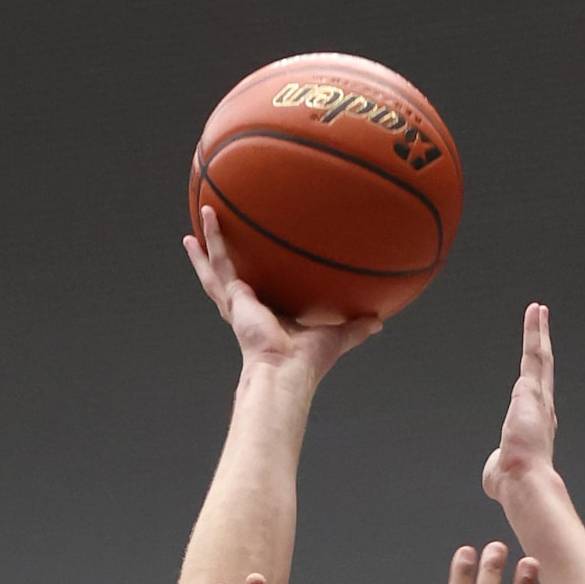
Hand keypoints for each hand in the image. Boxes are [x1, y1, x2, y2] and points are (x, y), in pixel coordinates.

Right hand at [184, 206, 380, 384]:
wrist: (286, 370)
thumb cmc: (306, 363)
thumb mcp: (336, 336)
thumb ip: (355, 327)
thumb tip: (378, 321)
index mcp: (266, 318)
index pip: (256, 295)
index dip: (251, 283)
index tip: (249, 271)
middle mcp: (247, 309)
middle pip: (228, 279)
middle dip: (218, 260)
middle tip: (208, 240)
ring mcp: (238, 302)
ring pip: (218, 265)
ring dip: (210, 240)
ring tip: (206, 213)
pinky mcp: (236, 296)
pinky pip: (222, 260)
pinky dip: (215, 237)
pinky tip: (211, 214)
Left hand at [482, 303, 557, 502]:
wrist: (522, 480)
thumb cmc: (512, 480)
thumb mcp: (500, 472)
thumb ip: (498, 463)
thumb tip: (496, 468)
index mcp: (537, 427)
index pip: (537, 396)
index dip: (538, 380)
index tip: (536, 370)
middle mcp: (543, 408)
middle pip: (542, 370)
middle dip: (542, 347)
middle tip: (542, 327)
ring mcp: (540, 397)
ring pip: (540, 357)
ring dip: (539, 332)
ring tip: (538, 311)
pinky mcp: (531, 388)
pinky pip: (533, 353)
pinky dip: (534, 331)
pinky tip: (534, 312)